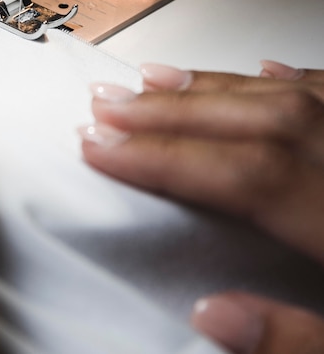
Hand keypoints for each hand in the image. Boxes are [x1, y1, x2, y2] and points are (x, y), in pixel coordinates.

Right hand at [78, 61, 323, 353]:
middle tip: (106, 105)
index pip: (245, 175)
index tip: (101, 148)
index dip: (164, 157)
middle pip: (256, 121)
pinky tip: (255, 71)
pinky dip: (283, 77)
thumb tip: (214, 317)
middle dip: (169, 111)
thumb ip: (296, 341)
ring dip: (211, 87)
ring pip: (285, 95)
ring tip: (151, 80)